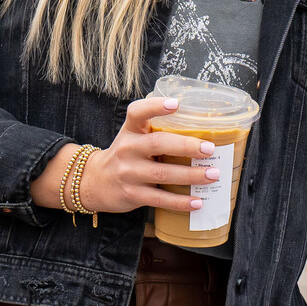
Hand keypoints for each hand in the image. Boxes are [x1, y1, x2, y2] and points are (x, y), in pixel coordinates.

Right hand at [27, 96, 217, 215]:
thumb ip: (156, 130)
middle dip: (186, 146)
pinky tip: (197, 201)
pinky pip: (160, 199)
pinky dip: (180, 202)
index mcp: (130, 130)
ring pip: (163, 173)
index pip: (137, 112)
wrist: (93, 182)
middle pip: (158, 144)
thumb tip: (200, 127)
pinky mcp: (132, 194)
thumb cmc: (124, 155)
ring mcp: (129, 173)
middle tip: (210, 149)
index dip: (155, 106)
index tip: (176, 104)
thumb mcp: (132, 136)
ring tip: (213, 174)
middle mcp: (127, 149)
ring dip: (191, 175)